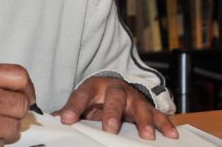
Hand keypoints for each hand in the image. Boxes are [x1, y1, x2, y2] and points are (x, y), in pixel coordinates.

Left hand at [53, 76, 177, 139]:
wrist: (115, 86)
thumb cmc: (97, 97)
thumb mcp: (82, 101)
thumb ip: (70, 111)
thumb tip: (51, 120)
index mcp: (93, 87)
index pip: (81, 95)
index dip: (74, 107)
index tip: (66, 120)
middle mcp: (115, 89)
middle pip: (115, 98)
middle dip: (113, 113)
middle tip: (111, 128)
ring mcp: (132, 97)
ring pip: (139, 106)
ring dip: (143, 121)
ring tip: (147, 135)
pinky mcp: (146, 105)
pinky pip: (157, 114)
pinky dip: (164, 123)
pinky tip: (171, 134)